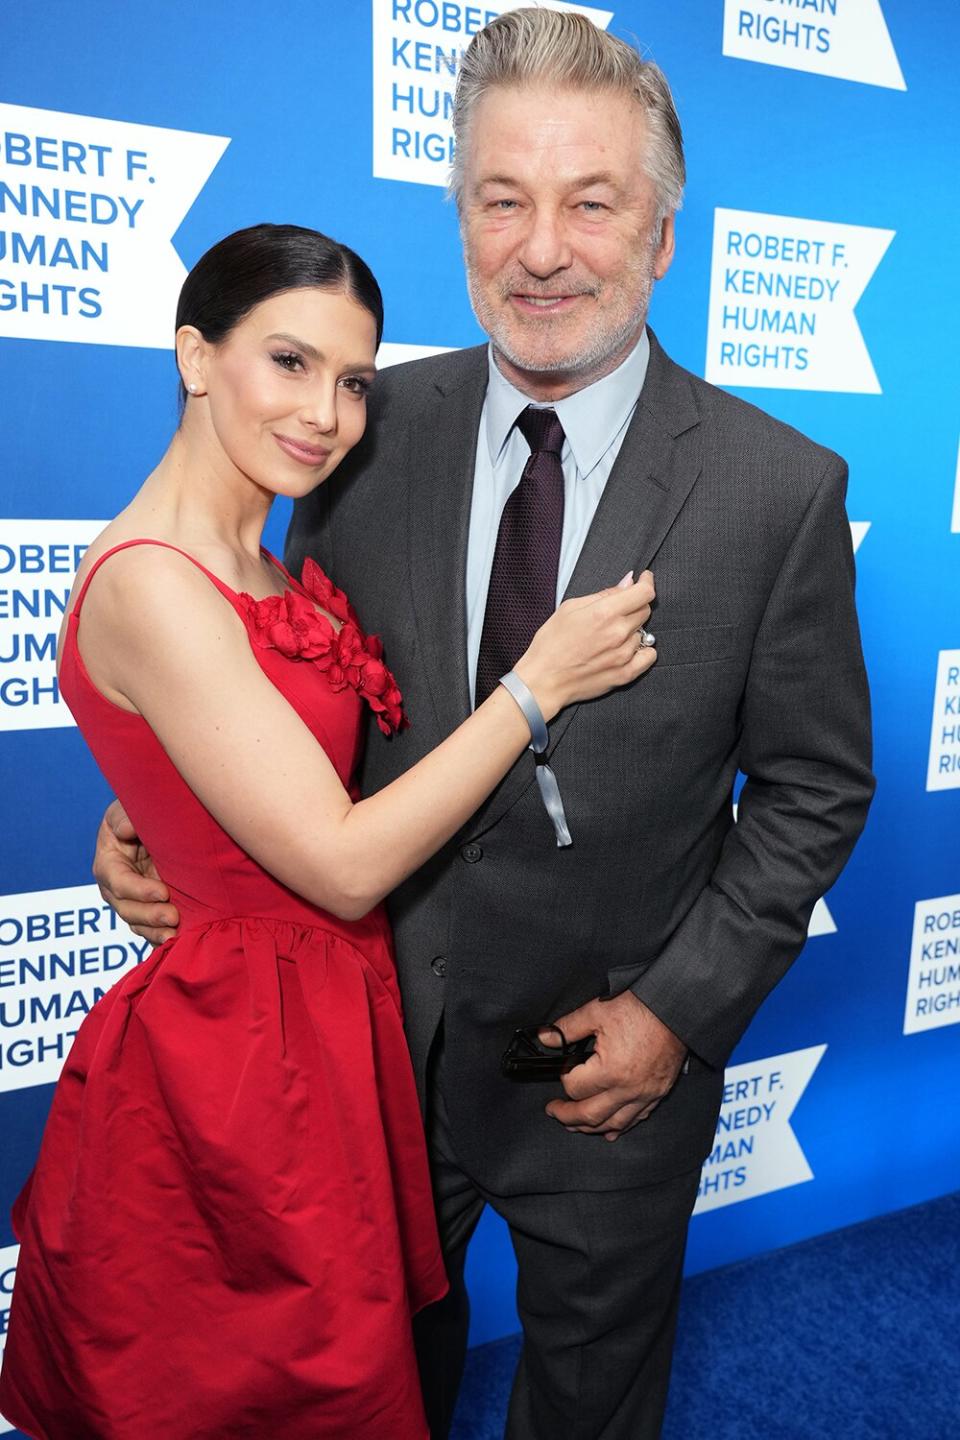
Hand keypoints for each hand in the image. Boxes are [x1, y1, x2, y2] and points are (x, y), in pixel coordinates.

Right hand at [93, 799, 178, 944]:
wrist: (160, 827)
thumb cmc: (140, 814)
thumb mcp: (128, 809)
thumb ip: (124, 817)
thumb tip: (126, 830)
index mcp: (108, 864)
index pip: (119, 882)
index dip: (139, 890)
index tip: (163, 892)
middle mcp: (116, 888)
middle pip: (127, 908)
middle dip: (149, 915)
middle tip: (173, 917)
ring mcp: (132, 902)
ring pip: (138, 924)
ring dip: (155, 932)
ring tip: (175, 934)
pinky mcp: (148, 911)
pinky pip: (151, 931)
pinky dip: (161, 939)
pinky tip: (176, 943)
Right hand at [515, 571, 655, 720]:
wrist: (543, 680)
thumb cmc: (551, 644)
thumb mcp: (569, 608)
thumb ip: (603, 594)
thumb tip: (627, 583)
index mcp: (604, 612)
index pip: (644, 592)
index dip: (647, 582)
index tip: (644, 579)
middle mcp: (618, 632)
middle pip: (645, 610)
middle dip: (635, 605)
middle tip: (617, 611)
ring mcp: (624, 655)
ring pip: (644, 632)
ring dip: (632, 629)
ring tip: (610, 636)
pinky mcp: (626, 674)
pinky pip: (649, 655)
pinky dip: (643, 650)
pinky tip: (627, 649)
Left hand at [541, 990, 686, 1140]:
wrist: (676, 1009)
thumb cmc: (641, 1009)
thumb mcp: (597, 1011)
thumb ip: (568, 1028)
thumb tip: (545, 1037)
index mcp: (610, 1070)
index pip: (575, 1088)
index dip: (564, 1079)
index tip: (563, 1071)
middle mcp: (628, 1089)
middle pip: (590, 1115)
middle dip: (567, 1117)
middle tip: (554, 1111)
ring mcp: (645, 1095)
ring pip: (613, 1124)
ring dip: (591, 1128)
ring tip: (576, 1125)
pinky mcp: (658, 1093)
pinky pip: (636, 1119)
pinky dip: (620, 1126)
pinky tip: (611, 1130)